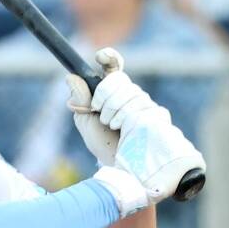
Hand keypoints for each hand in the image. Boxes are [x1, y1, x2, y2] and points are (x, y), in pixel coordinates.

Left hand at [73, 48, 206, 215]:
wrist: (121, 170)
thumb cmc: (104, 147)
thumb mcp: (86, 123)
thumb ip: (80, 101)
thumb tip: (71, 78)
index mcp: (115, 93)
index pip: (114, 68)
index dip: (109, 58)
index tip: (100, 57)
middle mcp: (132, 96)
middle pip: (118, 79)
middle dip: (104, 95)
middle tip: (99, 112)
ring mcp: (146, 105)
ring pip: (128, 91)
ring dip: (113, 110)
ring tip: (114, 127)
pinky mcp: (157, 116)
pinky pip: (138, 106)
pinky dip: (125, 117)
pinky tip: (124, 129)